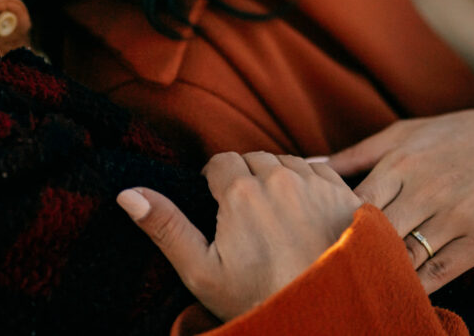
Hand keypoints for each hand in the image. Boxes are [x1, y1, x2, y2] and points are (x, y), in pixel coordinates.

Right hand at [116, 152, 362, 321]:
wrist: (331, 315)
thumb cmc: (261, 298)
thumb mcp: (202, 272)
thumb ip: (166, 227)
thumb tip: (128, 194)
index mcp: (241, 190)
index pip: (220, 161)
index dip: (214, 182)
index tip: (218, 208)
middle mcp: (280, 176)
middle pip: (253, 158)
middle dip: (245, 178)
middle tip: (245, 217)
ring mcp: (316, 183)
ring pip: (287, 162)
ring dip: (277, 179)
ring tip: (273, 216)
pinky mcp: (345, 193)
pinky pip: (319, 173)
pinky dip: (308, 185)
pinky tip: (305, 215)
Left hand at [325, 83, 473, 293]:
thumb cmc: (458, 134)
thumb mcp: (404, 133)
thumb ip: (355, 154)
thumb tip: (306, 165)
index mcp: (402, 162)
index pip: (354, 205)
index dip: (332, 226)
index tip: (316, 240)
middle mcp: (428, 191)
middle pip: (376, 235)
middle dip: (352, 253)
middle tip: (330, 269)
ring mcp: (458, 219)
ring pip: (406, 259)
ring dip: (382, 272)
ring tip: (361, 283)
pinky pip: (440, 274)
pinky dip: (417, 286)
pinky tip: (399, 289)